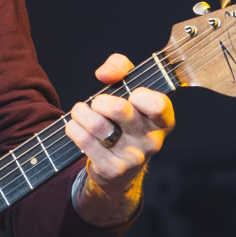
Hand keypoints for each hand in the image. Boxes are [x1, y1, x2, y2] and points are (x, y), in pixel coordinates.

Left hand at [64, 53, 175, 226]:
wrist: (120, 168)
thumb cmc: (125, 120)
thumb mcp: (129, 88)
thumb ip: (120, 67)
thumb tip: (104, 74)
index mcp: (162, 121)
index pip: (157, 104)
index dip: (138, 94)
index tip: (130, 94)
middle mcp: (151, 141)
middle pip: (119, 109)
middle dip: (100, 101)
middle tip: (97, 104)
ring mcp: (133, 158)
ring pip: (97, 125)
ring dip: (81, 113)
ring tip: (80, 112)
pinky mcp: (112, 169)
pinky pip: (85, 141)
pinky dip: (74, 128)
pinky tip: (76, 127)